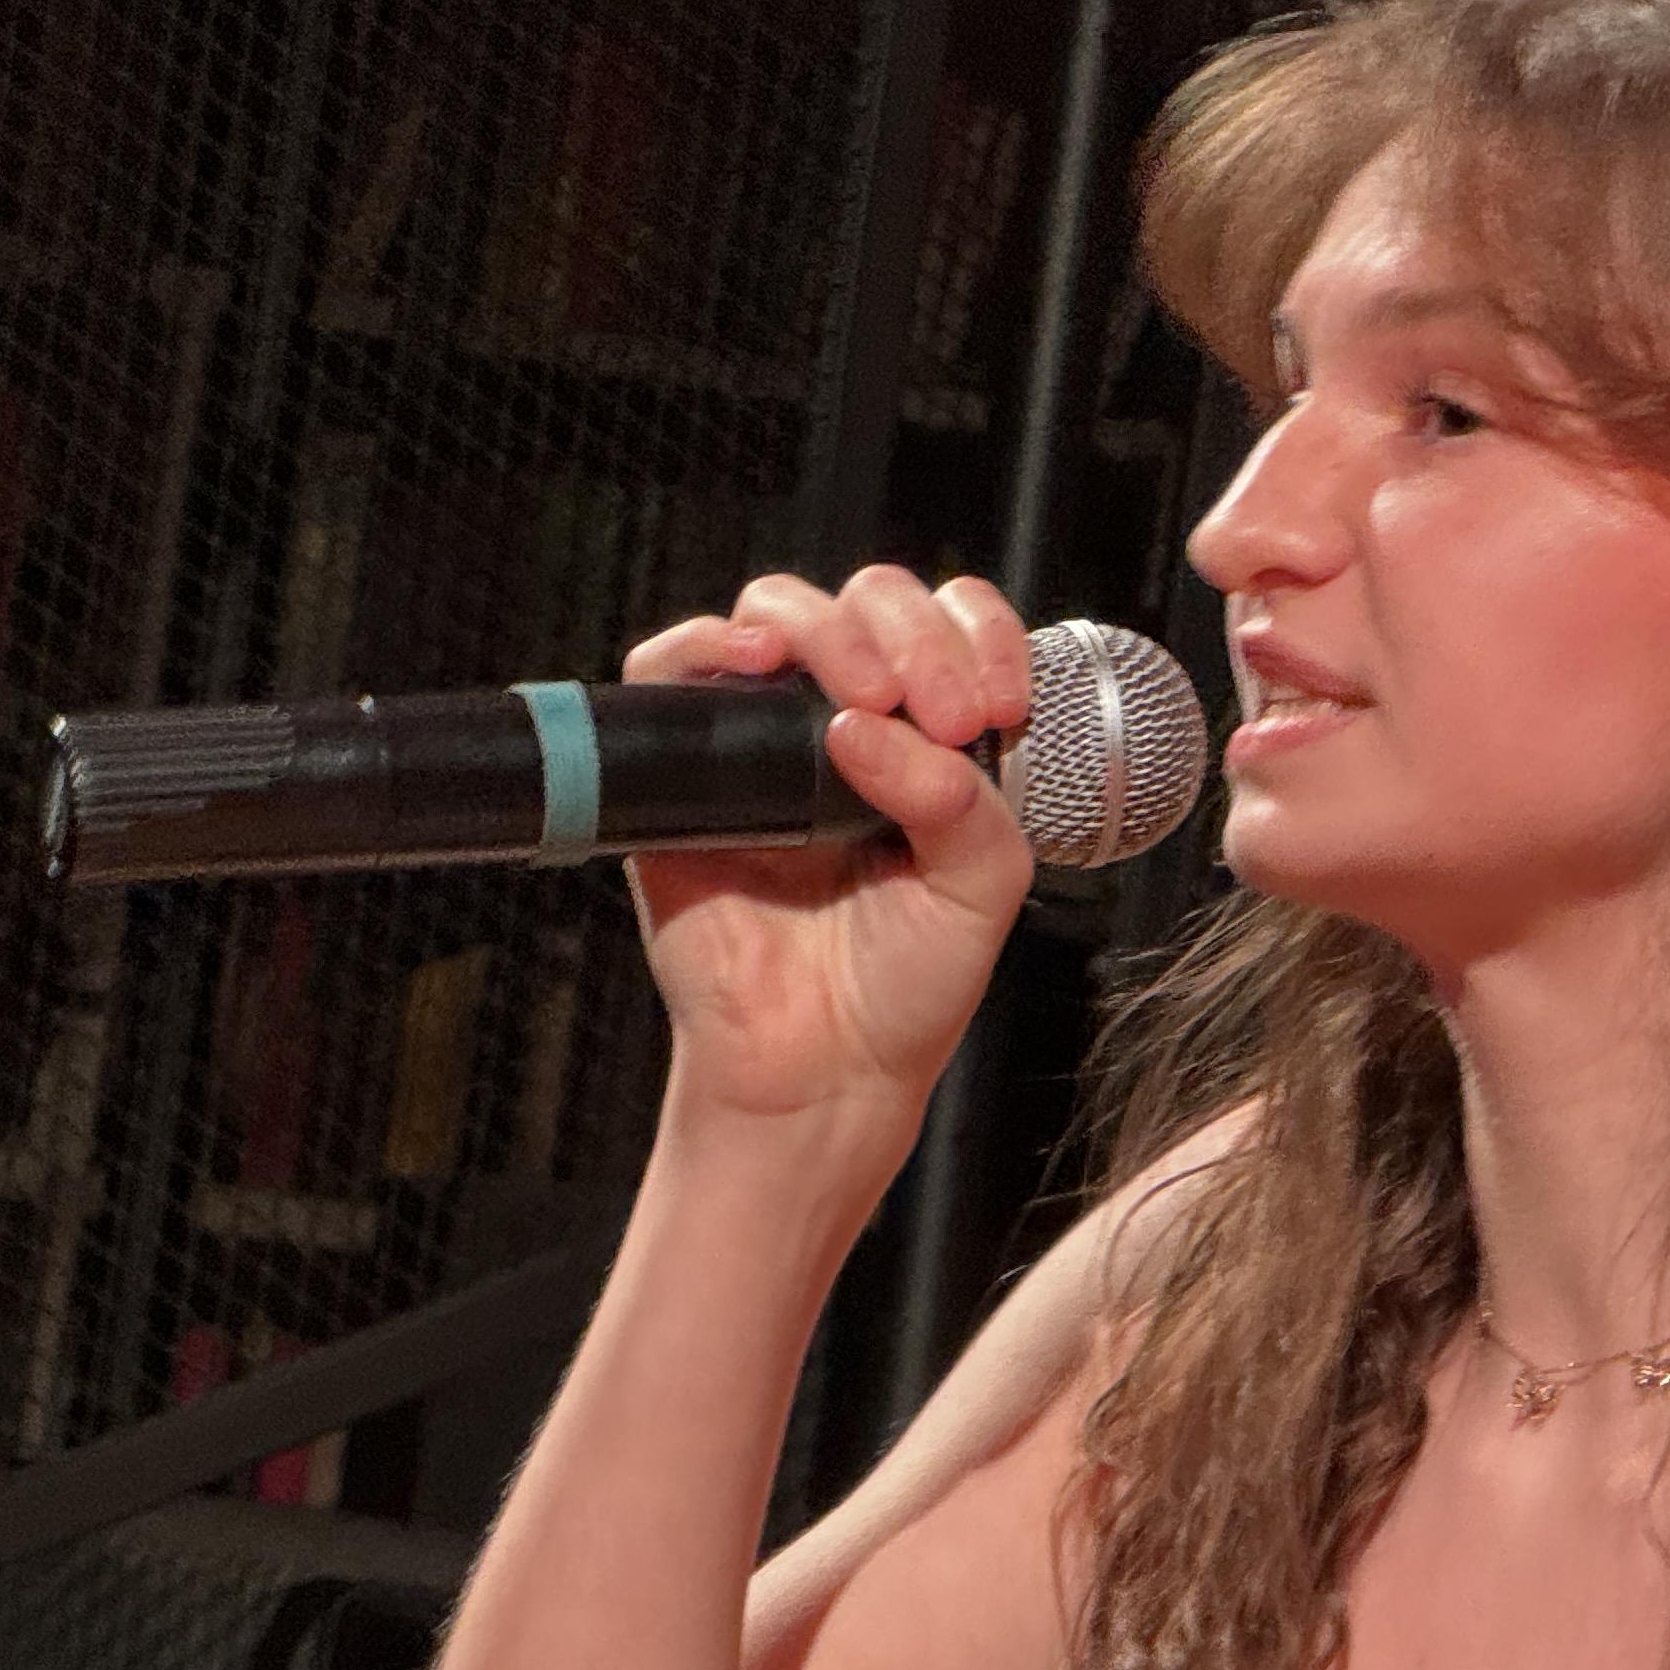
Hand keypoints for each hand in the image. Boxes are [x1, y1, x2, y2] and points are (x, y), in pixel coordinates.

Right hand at [617, 563, 1035, 1133]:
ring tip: (862, 697)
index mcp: (931, 736)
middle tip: (937, 711)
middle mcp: (846, 720)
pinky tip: (754, 663)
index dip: (977, 635)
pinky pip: (672, 668)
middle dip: (911, 633)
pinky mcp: (684, 768)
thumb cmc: (905, 983)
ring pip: (778, 613)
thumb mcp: (982, 885)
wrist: (822, 1069)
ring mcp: (763, 738)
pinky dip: (705, 643)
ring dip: (828, 630)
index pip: (954, 626)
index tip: (997, 702)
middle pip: (869, 600)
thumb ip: (958, 797)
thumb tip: (862, 723)